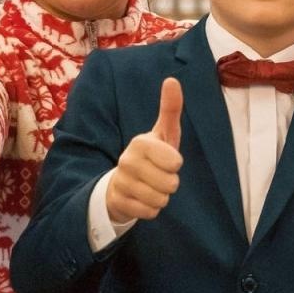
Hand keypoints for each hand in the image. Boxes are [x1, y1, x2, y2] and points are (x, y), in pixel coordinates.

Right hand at [106, 78, 183, 226]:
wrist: (121, 182)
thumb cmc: (151, 155)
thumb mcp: (163, 133)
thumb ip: (170, 109)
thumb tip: (172, 79)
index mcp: (140, 143)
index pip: (175, 161)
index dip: (176, 164)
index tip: (168, 159)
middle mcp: (126, 161)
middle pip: (171, 184)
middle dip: (170, 183)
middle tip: (159, 175)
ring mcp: (120, 182)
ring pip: (161, 200)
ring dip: (161, 197)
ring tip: (151, 186)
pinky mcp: (118, 203)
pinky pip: (150, 213)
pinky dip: (151, 209)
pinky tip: (142, 198)